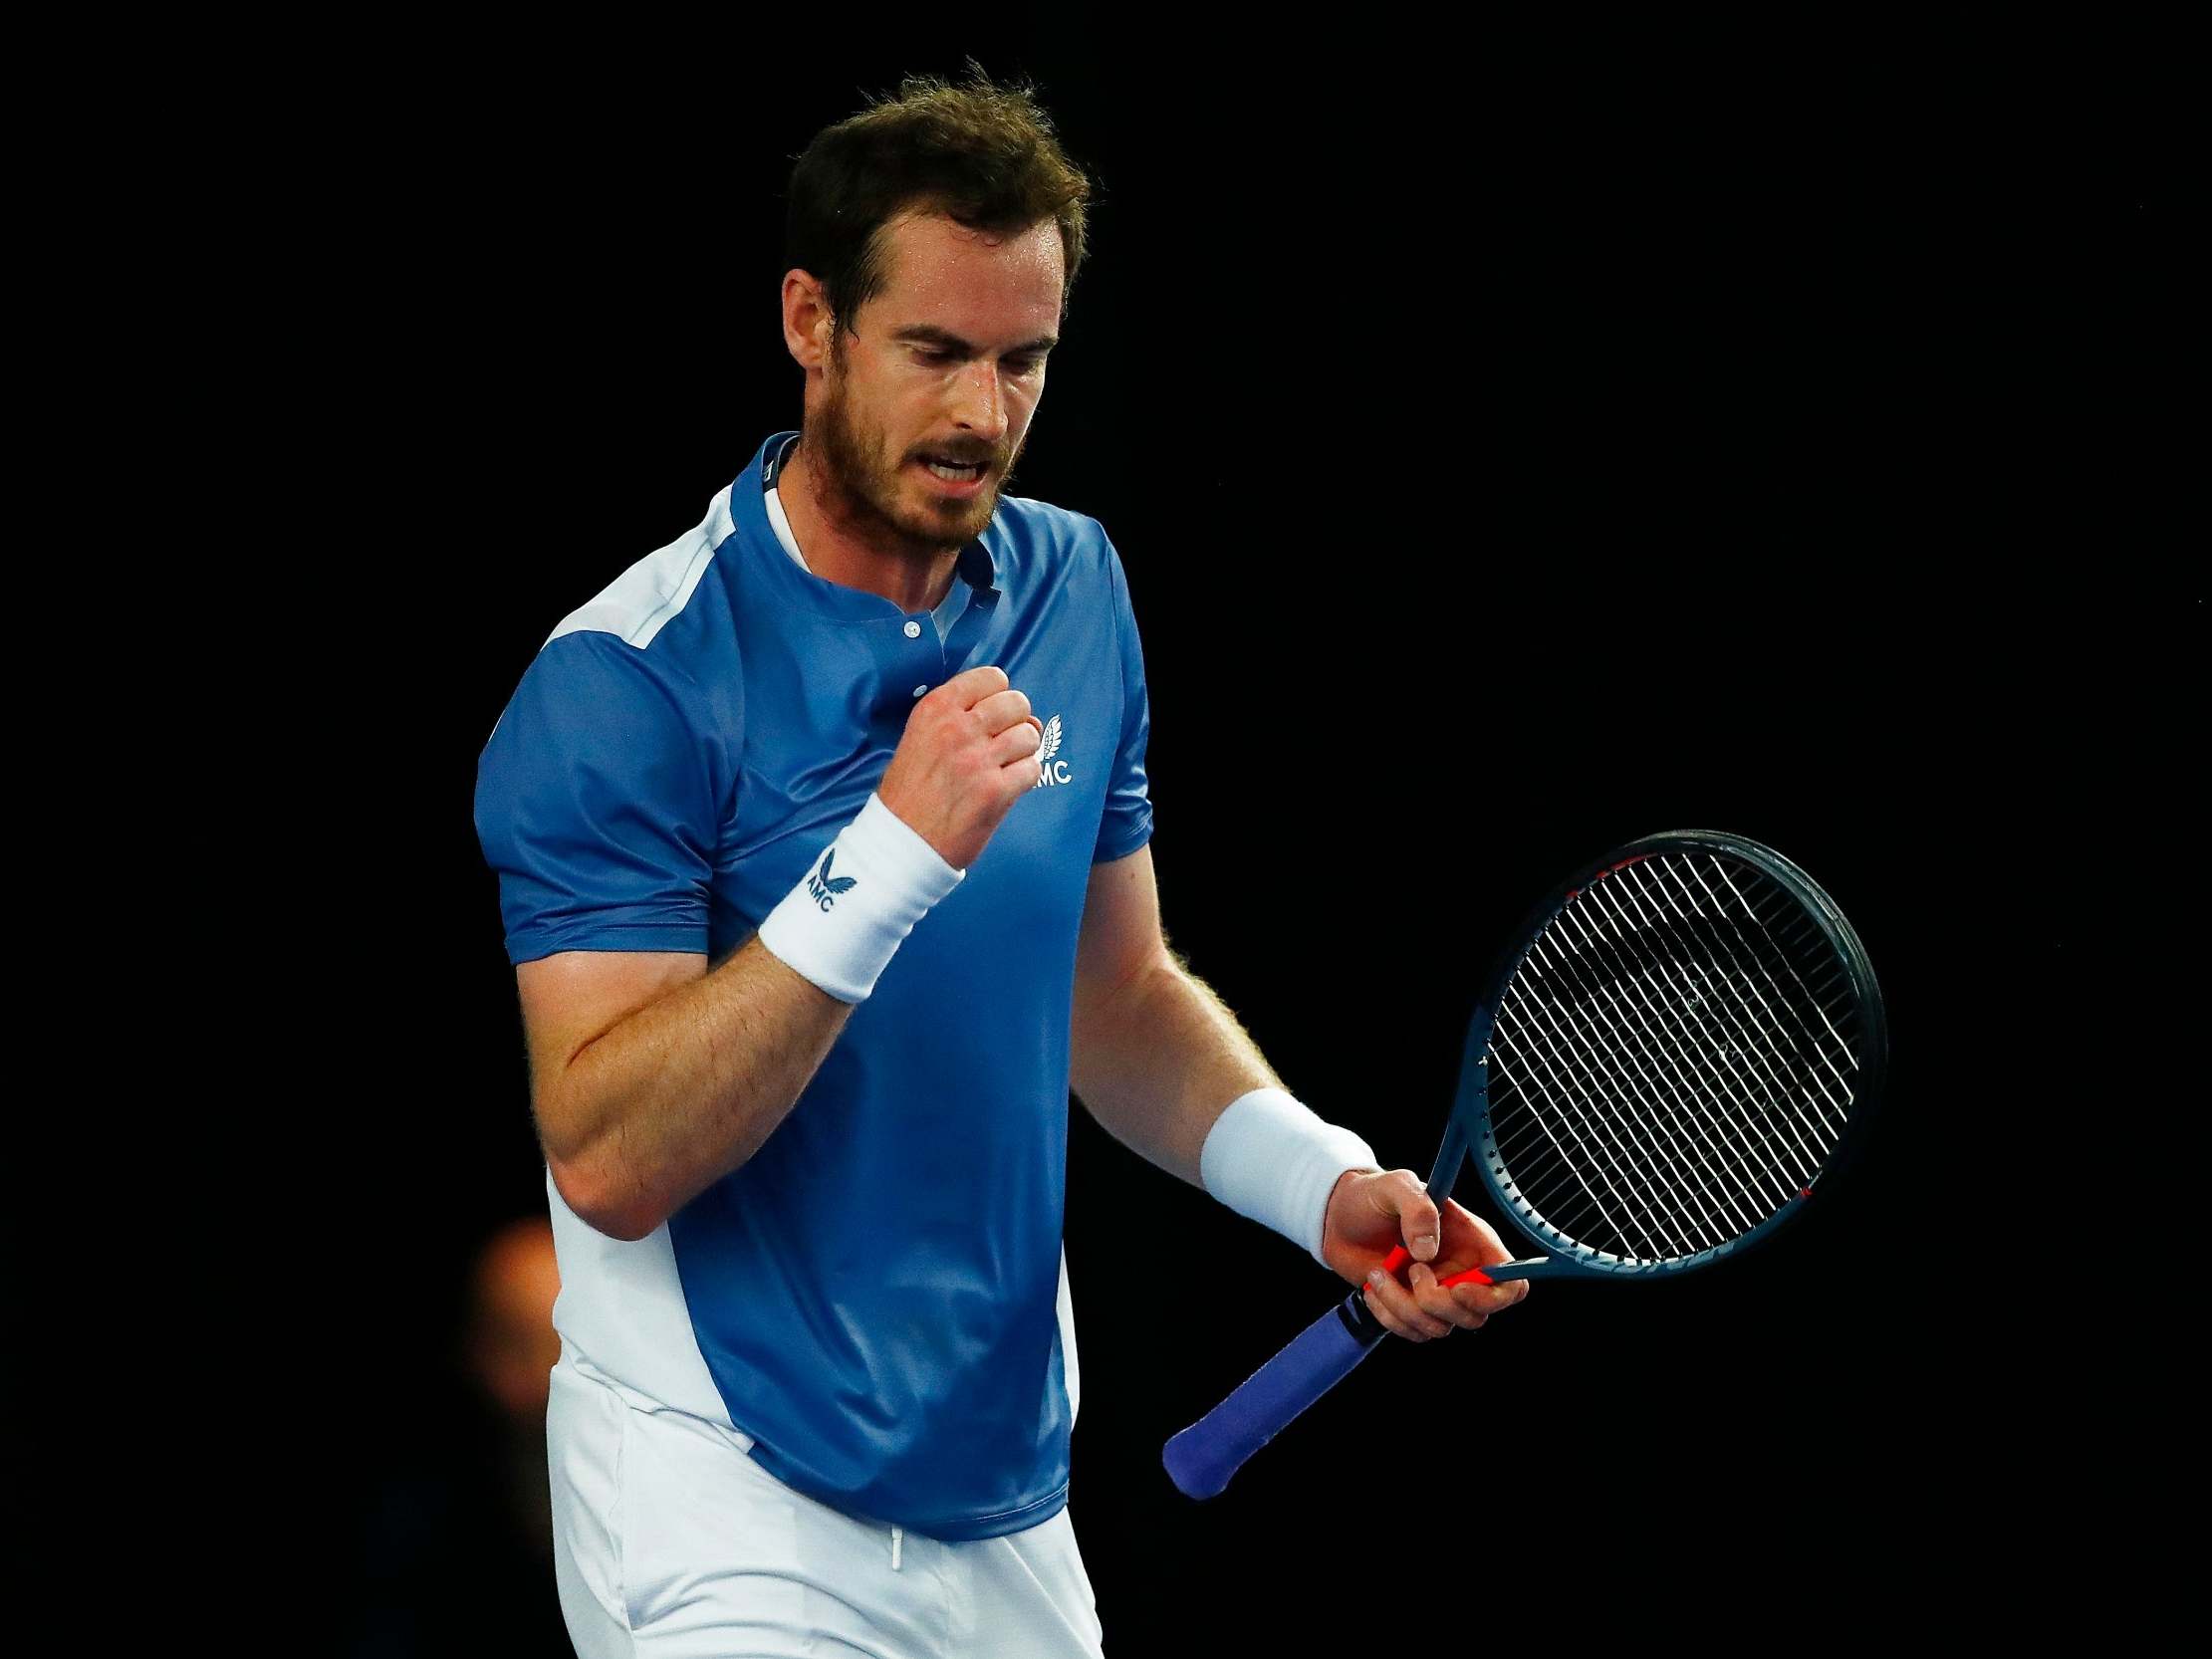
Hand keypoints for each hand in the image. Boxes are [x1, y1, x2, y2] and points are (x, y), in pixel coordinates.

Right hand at [877, 665, 1043, 868]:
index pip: (992, 677)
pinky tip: (1005, 787)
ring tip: (1002, 767)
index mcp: (936, 709)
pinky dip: (1025, 777)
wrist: (901, 842)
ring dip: (1022, 751)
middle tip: (1000, 743)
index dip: (998, 696)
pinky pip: (1032, 769)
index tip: (991, 715)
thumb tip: (1021, 714)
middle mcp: (957, 728)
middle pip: (1017, 703)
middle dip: (1016, 721)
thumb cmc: (911, 791)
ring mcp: (978, 760)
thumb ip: (962, 716)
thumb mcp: (920, 736)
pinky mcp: (996, 791)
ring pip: (1029, 735)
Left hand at [1320, 1168, 1529, 1341]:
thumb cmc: (1373, 1196)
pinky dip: (1389, 1316)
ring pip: (1440, 1328)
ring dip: (1403, 1307)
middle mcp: (1462, 1273)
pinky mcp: (1412, 1310)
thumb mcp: (1396, 1186)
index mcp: (1473, 1242)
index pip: (1512, 1284)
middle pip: (1476, 1316)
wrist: (1337, 1217)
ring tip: (1379, 1274)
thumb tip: (1428, 1253)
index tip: (1458, 1288)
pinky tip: (1372, 1288)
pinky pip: (1412, 1332)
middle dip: (1438, 1303)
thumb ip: (1418, 1209)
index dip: (1494, 1296)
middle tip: (1412, 1271)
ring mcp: (1437, 1295)